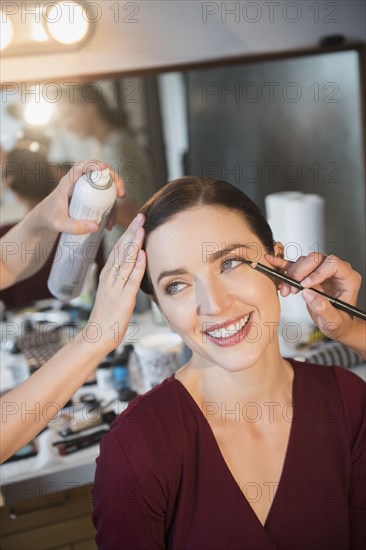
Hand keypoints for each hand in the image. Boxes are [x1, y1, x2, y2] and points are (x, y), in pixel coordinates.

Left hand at [32, 160, 124, 234]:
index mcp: (67, 183)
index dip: (93, 164)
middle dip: (113, 179)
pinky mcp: (88, 196)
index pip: (80, 167)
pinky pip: (102, 197)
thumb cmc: (48, 218)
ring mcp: (84, 188)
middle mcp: (77, 182)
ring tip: (112, 220)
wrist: (43, 220)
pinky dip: (108, 208)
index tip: (105, 168)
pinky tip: (109, 223)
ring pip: (103, 186)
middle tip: (121, 195)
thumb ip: (75, 227)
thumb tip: (95, 226)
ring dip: (113, 199)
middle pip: (98, 173)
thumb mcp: (59, 224)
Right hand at [87, 212, 145, 353]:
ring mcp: (116, 288)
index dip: (128, 234)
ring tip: (142, 228)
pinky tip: (143, 255)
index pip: (118, 249)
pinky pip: (131, 280)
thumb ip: (120, 278)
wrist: (97, 336)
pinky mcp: (123, 299)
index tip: (136, 221)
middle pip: (121, 250)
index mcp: (108, 275)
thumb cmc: (107, 316)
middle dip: (131, 232)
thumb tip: (131, 265)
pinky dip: (137, 266)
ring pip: (125, 261)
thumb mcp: (112, 292)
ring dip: (134, 244)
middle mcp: (110, 278)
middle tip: (140, 216)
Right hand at [265, 252, 361, 339]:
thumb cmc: (339, 323)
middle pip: (316, 259)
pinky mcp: (309, 273)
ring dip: (291, 274)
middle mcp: (335, 271)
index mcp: (348, 278)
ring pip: (304, 261)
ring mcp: (321, 270)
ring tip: (286, 291)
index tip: (305, 286)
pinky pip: (295, 265)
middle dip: (300, 273)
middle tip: (292, 289)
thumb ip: (324, 310)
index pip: (333, 264)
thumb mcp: (334, 322)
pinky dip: (283, 264)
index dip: (317, 273)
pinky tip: (271, 261)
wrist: (334, 323)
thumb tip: (308, 294)